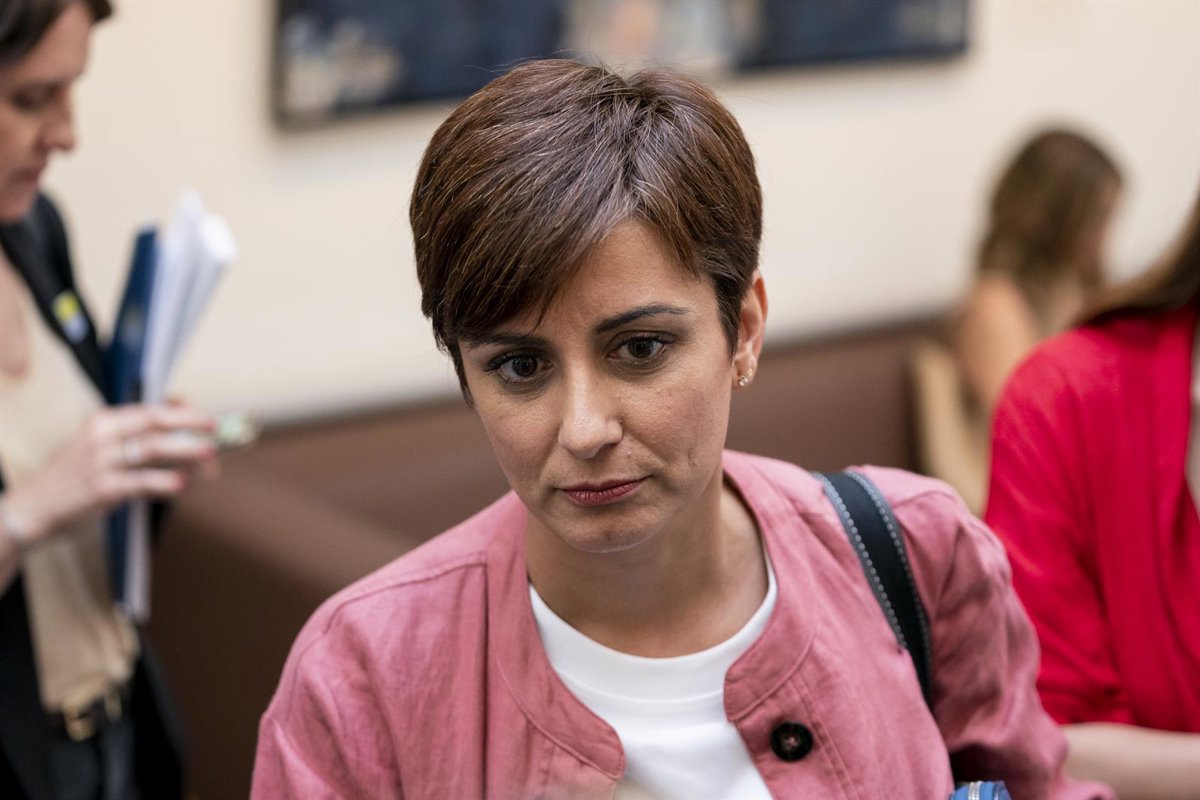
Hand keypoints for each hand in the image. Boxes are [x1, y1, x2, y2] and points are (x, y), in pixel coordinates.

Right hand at [2, 403, 216, 547]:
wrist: (31, 508)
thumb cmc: (71, 479)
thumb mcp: (96, 448)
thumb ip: (132, 438)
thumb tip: (177, 427)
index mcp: (101, 422)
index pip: (149, 410)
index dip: (182, 412)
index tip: (205, 419)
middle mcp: (101, 437)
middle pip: (155, 424)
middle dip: (190, 426)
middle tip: (214, 431)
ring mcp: (101, 462)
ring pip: (153, 449)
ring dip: (186, 452)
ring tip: (209, 456)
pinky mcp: (102, 489)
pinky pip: (141, 482)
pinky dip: (165, 483)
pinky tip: (182, 486)